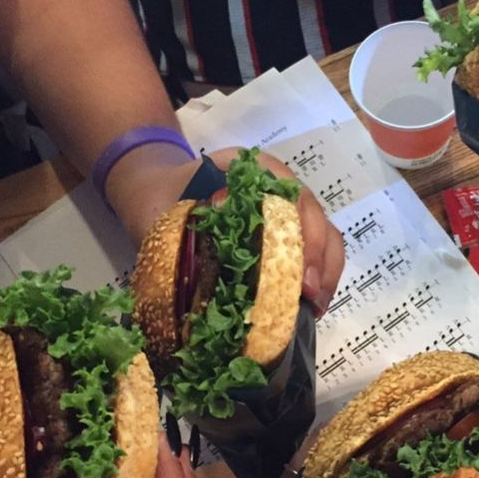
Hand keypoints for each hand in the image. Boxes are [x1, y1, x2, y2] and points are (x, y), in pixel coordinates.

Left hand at [111, 146, 344, 315]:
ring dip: (325, 271)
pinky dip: (316, 277)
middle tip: (310, 297)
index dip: (304, 233)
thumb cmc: (159, 198)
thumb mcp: (164, 211)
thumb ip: (188, 230)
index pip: (292, 195)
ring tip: (316, 307)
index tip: (300, 272)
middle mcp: (276, 185)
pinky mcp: (283, 234)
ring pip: (323, 234)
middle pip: (316, 216)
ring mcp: (283, 210)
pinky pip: (312, 252)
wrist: (153, 193)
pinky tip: (310, 305)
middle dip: (320, 258)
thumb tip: (213, 264)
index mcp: (251, 170)